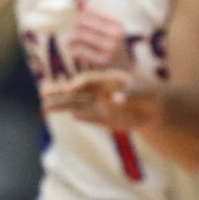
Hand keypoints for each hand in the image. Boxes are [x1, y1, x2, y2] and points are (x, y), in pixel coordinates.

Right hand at [40, 69, 161, 130]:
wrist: (156, 109)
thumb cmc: (150, 93)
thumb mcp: (144, 91)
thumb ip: (130, 93)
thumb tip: (116, 99)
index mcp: (106, 80)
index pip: (88, 80)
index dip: (80, 83)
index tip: (72, 87)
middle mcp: (99, 92)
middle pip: (75, 92)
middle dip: (59, 92)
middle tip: (42, 92)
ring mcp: (99, 106)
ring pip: (76, 105)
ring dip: (62, 107)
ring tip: (44, 109)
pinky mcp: (103, 119)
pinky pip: (90, 118)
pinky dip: (83, 118)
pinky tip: (72, 116)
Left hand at [68, 3, 127, 70]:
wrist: (124, 63)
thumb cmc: (109, 41)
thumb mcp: (105, 25)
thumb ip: (91, 12)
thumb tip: (78, 0)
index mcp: (116, 23)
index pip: (88, 12)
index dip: (79, 14)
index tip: (78, 19)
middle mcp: (115, 35)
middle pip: (81, 23)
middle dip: (74, 26)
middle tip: (73, 31)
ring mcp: (110, 48)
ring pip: (78, 37)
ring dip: (71, 39)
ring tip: (71, 41)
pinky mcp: (103, 61)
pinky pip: (79, 51)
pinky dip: (74, 50)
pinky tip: (75, 51)